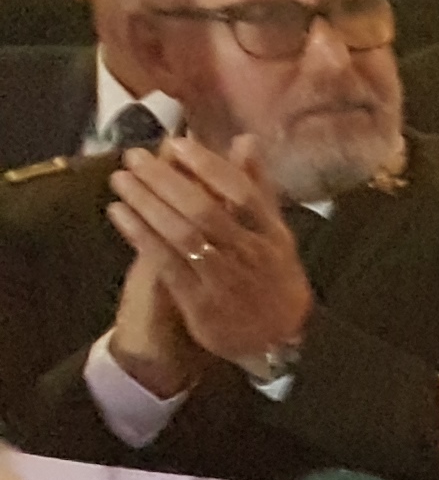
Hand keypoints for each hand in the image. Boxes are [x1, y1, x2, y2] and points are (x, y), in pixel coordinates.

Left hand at [104, 133, 311, 374]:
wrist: (277, 341)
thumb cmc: (269, 276)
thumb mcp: (273, 233)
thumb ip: (256, 188)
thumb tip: (245, 139)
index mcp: (272, 236)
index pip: (244, 194)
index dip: (209, 166)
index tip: (178, 143)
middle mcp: (251, 256)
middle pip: (206, 211)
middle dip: (166, 180)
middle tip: (135, 157)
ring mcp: (225, 280)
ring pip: (183, 235)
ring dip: (147, 204)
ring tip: (121, 180)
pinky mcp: (200, 303)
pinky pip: (166, 262)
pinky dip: (141, 235)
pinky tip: (120, 213)